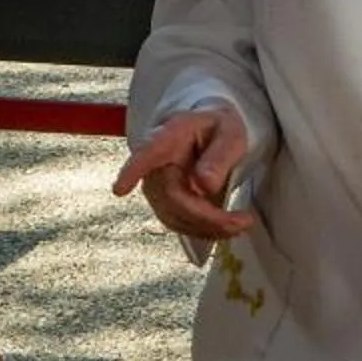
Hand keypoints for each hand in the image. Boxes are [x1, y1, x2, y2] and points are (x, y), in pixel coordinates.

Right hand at [112, 108, 252, 241]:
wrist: (212, 134)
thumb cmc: (219, 130)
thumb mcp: (230, 133)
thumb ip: (219, 156)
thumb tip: (203, 185)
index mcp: (170, 137)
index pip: (147, 153)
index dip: (132, 170)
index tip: (119, 189)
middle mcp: (156, 164)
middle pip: (170, 197)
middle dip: (206, 216)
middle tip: (242, 221)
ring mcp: (158, 187)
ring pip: (174, 216)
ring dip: (207, 228)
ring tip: (241, 224)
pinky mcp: (166, 204)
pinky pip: (180, 223)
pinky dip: (204, 230)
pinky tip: (227, 227)